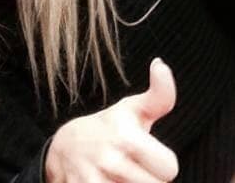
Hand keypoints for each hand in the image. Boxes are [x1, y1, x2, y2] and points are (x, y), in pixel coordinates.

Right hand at [45, 58, 178, 182]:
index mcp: (124, 136)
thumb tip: (161, 64)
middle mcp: (109, 159)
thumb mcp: (131, 110)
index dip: (163, 165)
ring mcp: (93, 181)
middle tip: (134, 167)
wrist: (63, 148)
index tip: (148, 156)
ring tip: (124, 177)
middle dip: (150, 180)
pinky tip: (111, 182)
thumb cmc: (107, 129)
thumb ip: (159, 95)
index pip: (171, 169)